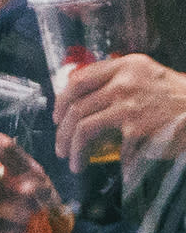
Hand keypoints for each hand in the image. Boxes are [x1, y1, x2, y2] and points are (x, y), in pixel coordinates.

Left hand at [55, 54, 185, 174]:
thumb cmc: (178, 99)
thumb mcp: (149, 76)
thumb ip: (119, 80)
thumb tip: (83, 98)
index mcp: (125, 66)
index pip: (78, 79)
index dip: (62, 101)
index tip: (58, 118)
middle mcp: (124, 81)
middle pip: (76, 106)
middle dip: (62, 132)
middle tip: (60, 147)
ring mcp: (130, 104)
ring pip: (84, 127)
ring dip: (73, 148)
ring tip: (73, 162)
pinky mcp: (138, 128)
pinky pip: (111, 147)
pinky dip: (106, 159)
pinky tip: (105, 167)